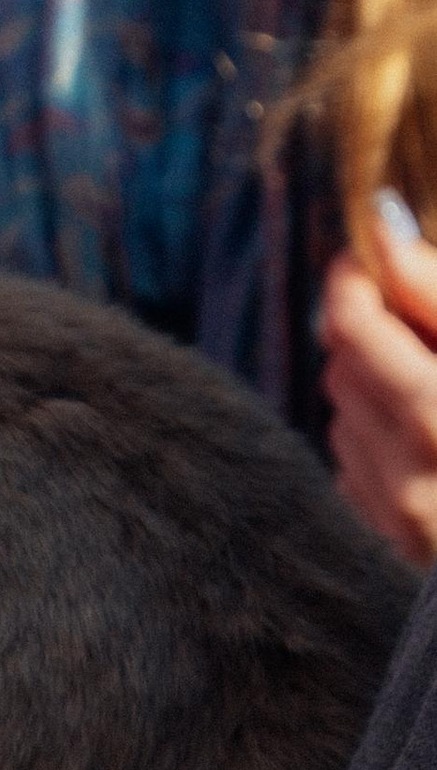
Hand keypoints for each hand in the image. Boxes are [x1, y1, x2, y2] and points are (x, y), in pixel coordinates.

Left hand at [323, 214, 436, 569]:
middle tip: (415, 325)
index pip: (358, 326)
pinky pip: (349, 464)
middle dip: (370, 333)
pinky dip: (375, 441)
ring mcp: (401, 514)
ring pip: (342, 413)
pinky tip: (426, 447)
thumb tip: (382, 227)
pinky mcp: (389, 542)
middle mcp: (422, 470)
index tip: (365, 257)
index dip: (353, 281)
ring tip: (432, 390)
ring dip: (371, 388)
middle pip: (344, 364)